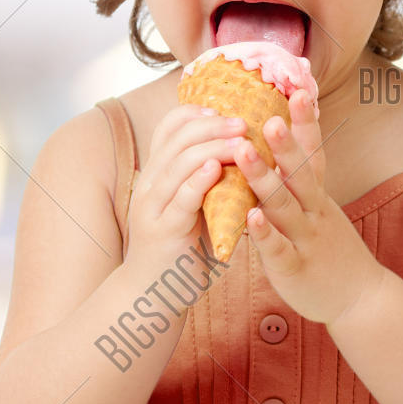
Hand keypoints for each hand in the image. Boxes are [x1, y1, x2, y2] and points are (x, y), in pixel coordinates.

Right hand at [127, 104, 245, 270]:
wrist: (154, 294)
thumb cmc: (183, 247)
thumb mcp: (195, 206)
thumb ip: (213, 180)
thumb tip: (252, 153)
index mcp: (158, 173)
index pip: (169, 128)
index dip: (196, 113)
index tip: (226, 109)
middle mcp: (150, 183)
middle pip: (177, 139)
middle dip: (213, 125)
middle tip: (245, 120)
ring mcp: (153, 206)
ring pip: (179, 164)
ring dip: (212, 147)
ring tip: (241, 139)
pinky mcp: (164, 230)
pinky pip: (180, 198)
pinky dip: (198, 180)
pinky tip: (216, 169)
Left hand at [232, 88, 385, 323]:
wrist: (359, 299)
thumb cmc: (331, 249)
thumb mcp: (320, 209)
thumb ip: (300, 181)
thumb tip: (279, 144)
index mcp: (318, 196)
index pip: (314, 152)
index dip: (306, 123)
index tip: (298, 90)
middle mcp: (315, 211)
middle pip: (301, 172)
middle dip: (285, 143)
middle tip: (267, 115)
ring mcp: (306, 239)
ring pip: (284, 205)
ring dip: (264, 178)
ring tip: (243, 152)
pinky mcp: (295, 268)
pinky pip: (279, 249)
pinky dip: (265, 233)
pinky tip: (249, 218)